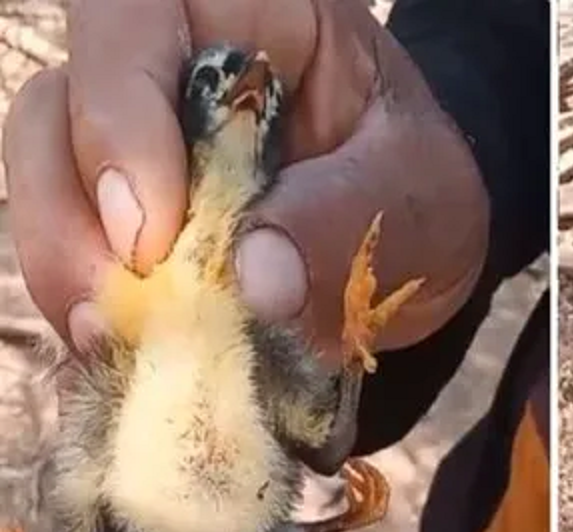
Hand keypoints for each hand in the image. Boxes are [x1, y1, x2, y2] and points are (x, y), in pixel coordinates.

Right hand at [4, 0, 487, 362]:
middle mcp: (172, 66)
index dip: (117, 113)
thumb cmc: (424, 188)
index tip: (152, 233)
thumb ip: (348, 217)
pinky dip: (95, 311)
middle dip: (74, 216)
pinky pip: (75, 255)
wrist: (420, 244)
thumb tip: (255, 279)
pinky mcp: (128, 222)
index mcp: (253, 15)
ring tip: (127, 344)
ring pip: (47, 183)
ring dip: (70, 272)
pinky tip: (134, 356)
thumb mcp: (422, 194)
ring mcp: (138, 144)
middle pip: (61, 108)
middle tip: (124, 312)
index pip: (136, 16)